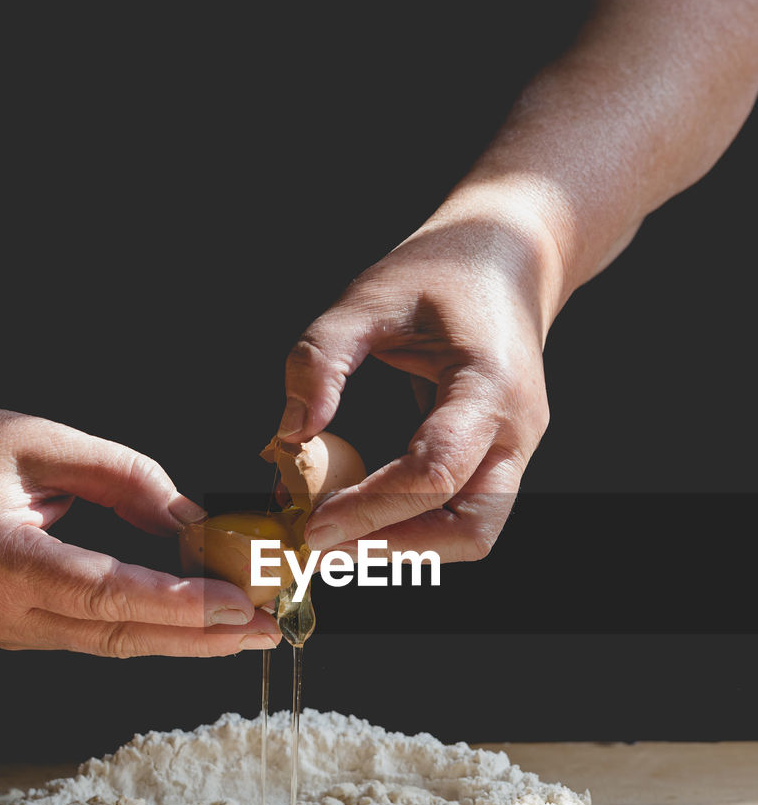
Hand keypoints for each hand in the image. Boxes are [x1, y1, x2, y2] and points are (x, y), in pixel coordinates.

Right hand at [0, 400, 279, 655]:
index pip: (101, 591)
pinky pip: (100, 635)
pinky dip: (155, 628)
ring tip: (253, 629)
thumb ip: (127, 478)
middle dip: (201, 635)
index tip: (239, 602)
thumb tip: (195, 524)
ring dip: (186, 639)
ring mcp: (9, 629)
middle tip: (270, 626)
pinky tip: (203, 622)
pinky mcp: (25, 631)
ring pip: (113, 643)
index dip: (175, 603)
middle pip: (117, 634)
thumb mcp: (47, 439)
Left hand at [277, 201, 555, 561]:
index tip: (313, 528)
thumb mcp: (369, 294)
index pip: (435, 473)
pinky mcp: (502, 456)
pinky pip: (463, 512)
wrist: (510, 255)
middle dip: (398, 550)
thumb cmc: (441, 269)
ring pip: (474, 532)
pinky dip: (415, 527)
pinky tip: (364, 518)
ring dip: (408, 549)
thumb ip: (322, 358)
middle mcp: (516, 429)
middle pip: (472, 528)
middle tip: (326, 550)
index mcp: (490, 384)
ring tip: (340, 542)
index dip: (373, 510)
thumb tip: (289, 437)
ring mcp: (516, 448)